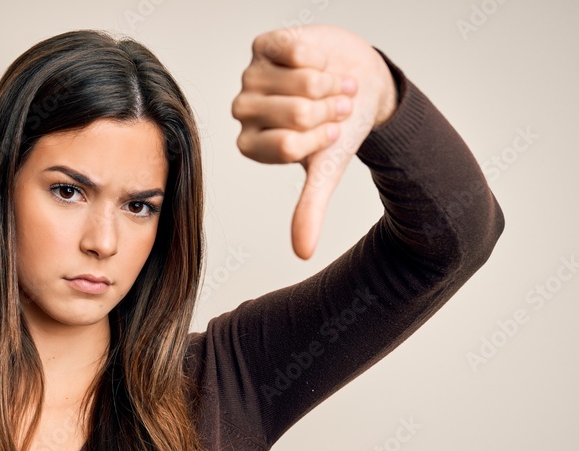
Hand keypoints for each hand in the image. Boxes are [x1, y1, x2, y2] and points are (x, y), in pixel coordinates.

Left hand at [232, 25, 397, 258]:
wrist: (358, 81)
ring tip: (336, 86)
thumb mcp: (327, 169)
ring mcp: (251, 76)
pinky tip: (319, 61)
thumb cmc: (340, 127)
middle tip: (339, 107)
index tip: (334, 134)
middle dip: (331, 110)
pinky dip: (320, 57)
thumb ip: (310, 207)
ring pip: (299, 81)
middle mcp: (243, 111)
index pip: (289, 145)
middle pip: (297, 113)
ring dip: (331, 84)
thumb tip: (303, 252)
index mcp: (251, 145)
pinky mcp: (263, 46)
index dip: (323, 137)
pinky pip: (296, 51)